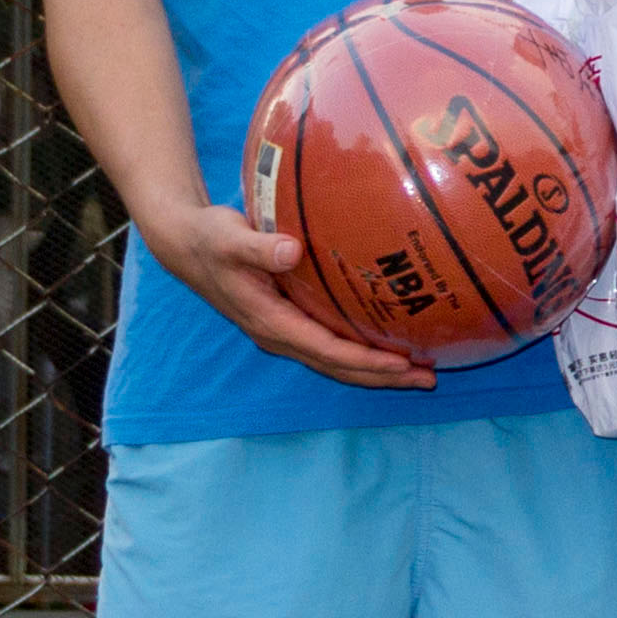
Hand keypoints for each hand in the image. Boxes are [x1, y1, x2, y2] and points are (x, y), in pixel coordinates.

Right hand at [137, 196, 431, 390]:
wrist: (187, 245)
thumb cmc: (210, 239)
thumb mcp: (228, 239)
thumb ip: (258, 246)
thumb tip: (291, 251)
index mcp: (270, 322)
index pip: (326, 350)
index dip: (365, 360)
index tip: (401, 363)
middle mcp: (280, 335)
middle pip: (339, 366)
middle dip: (383, 375)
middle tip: (429, 378)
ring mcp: (285, 331)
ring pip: (337, 360)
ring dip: (377, 369)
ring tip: (422, 371)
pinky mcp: (290, 320)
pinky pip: (332, 343)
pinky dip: (363, 349)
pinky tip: (391, 340)